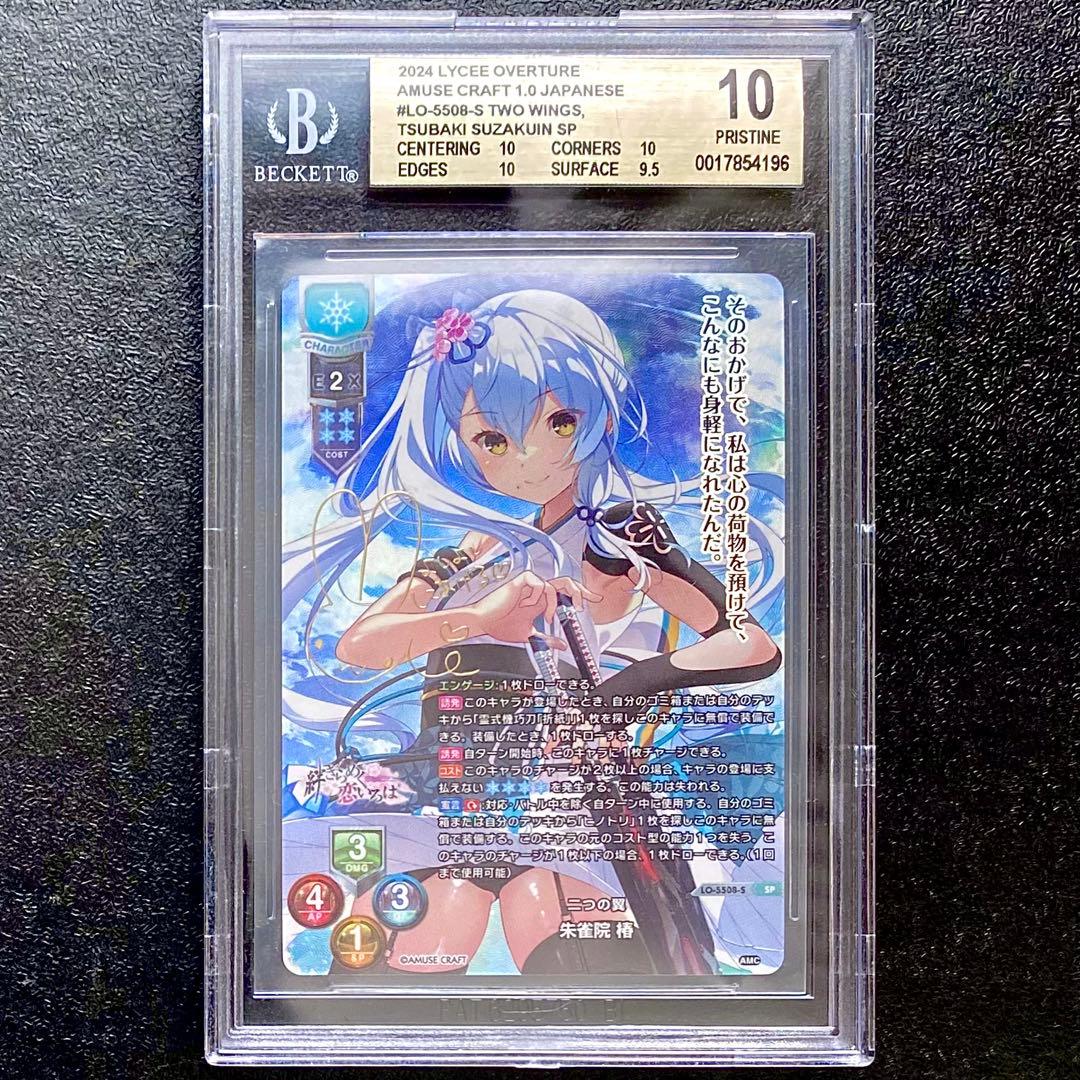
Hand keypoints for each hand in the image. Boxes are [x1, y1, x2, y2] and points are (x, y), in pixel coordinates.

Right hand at [467, 572, 592, 647]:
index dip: (582, 594)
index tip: (594, 600)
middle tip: (584, 603)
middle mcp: (537, 592)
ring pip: (554, 585)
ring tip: (547, 617)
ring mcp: (529, 586)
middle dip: (580, 591)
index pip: (566, 592)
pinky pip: (539, 583)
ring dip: (554, 603)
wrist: (482, 622)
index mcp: (540, 602)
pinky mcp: (520, 581)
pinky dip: (537, 595)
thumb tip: (563, 645)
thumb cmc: (499, 625)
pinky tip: (528, 605)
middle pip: (566, 582)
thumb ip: (547, 639)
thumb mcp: (529, 635)